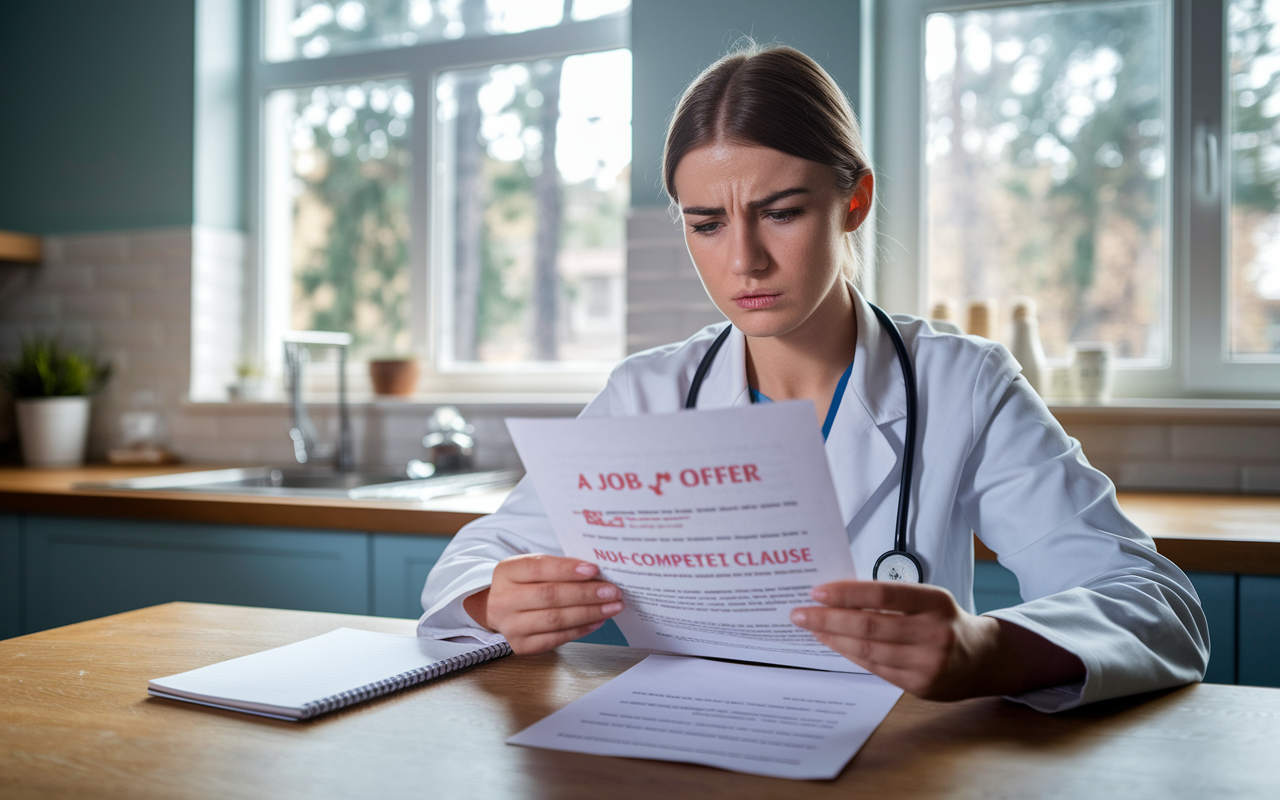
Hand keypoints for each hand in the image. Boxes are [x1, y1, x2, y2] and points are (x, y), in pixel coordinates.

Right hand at [463, 554, 623, 654]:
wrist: (495, 609)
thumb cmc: (522, 584)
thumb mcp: (530, 567)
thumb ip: (557, 567)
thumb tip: (596, 574)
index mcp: (507, 571)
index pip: (539, 567)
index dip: (567, 569)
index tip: (594, 569)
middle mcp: (504, 599)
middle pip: (550, 596)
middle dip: (586, 594)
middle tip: (612, 591)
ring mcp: (510, 625)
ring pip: (555, 619)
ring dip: (589, 613)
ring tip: (611, 607)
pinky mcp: (520, 646)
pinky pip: (555, 638)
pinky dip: (580, 630)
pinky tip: (597, 622)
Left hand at [790, 581, 1083, 700]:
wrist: (983, 658)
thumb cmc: (945, 621)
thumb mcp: (928, 599)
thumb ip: (890, 598)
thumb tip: (837, 595)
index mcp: (935, 602)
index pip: (882, 594)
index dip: (847, 593)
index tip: (817, 591)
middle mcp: (933, 633)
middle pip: (869, 626)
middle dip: (828, 619)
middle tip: (800, 613)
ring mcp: (928, 663)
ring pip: (868, 651)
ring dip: (833, 639)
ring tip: (811, 628)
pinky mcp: (920, 686)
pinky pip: (876, 668)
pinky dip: (850, 655)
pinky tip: (833, 644)